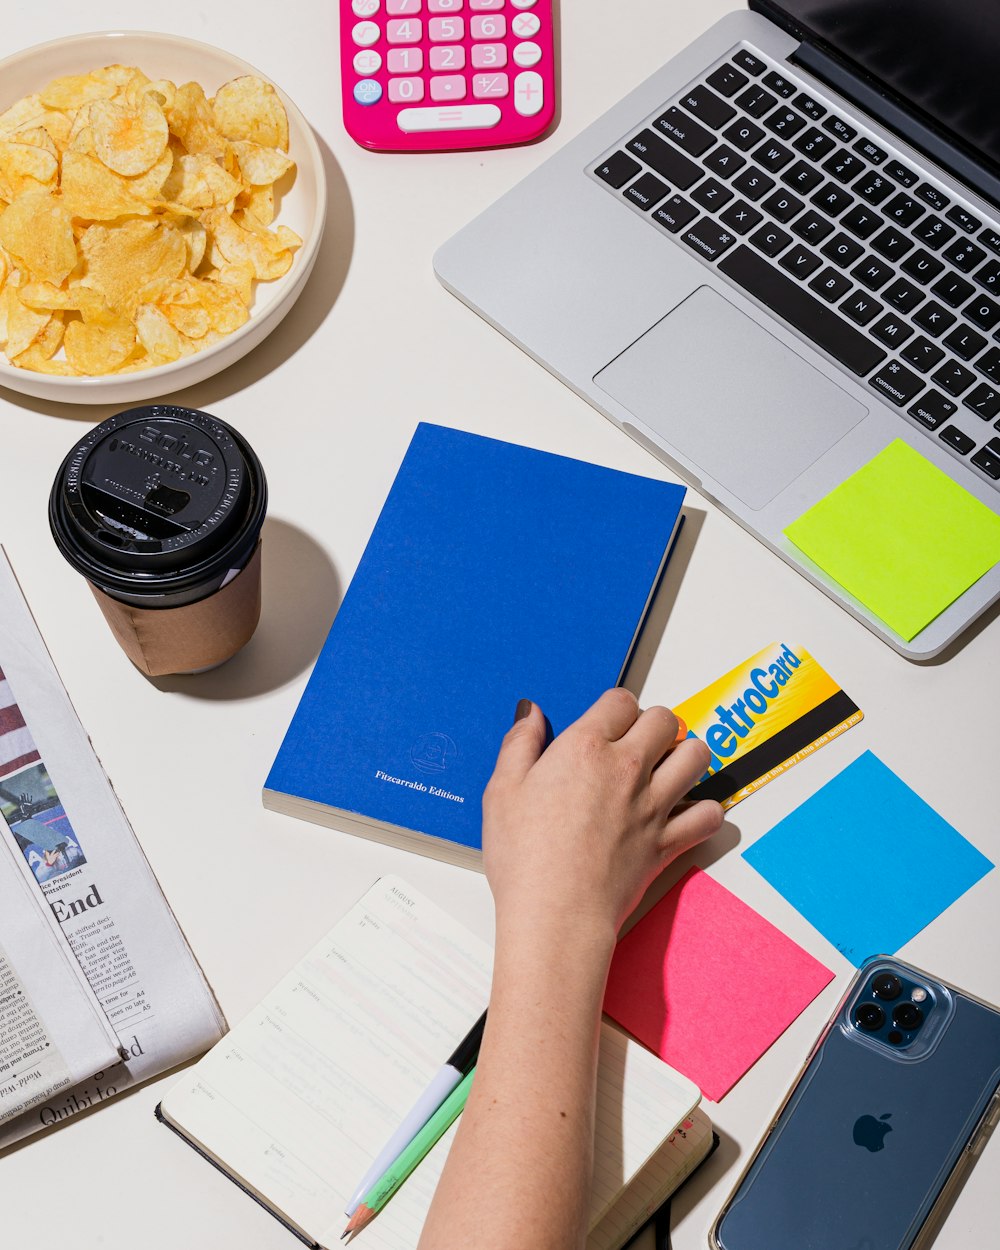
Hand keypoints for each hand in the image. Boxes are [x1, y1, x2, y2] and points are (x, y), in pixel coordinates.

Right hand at [482, 689, 723, 944]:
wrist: (556, 914)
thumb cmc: (525, 858)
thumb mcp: (501, 791)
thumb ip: (520, 743)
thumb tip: (531, 712)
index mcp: (584, 748)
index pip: (620, 700)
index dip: (615, 708)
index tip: (607, 722)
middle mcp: (626, 768)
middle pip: (664, 720)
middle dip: (653, 724)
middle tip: (638, 742)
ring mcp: (653, 804)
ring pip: (696, 756)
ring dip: (685, 755)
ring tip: (667, 768)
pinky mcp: (668, 841)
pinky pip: (708, 814)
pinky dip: (703, 811)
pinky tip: (683, 813)